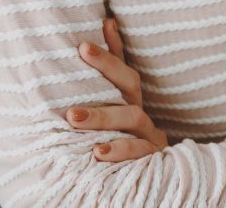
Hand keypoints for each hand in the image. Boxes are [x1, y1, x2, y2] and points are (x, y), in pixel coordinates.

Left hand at [63, 17, 169, 161]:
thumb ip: (95, 90)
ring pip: (134, 117)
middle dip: (106, 72)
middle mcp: (141, 115)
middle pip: (130, 86)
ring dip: (103, 116)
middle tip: (78, 58)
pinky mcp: (152, 157)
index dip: (107, 56)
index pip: (121, 70)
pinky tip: (98, 152)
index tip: (83, 45)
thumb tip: (93, 39)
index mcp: (129, 103)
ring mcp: (150, 135)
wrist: (134, 187)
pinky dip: (120, 150)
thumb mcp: (100, 119)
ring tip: (73, 118)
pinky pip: (140, 151)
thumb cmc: (110, 148)